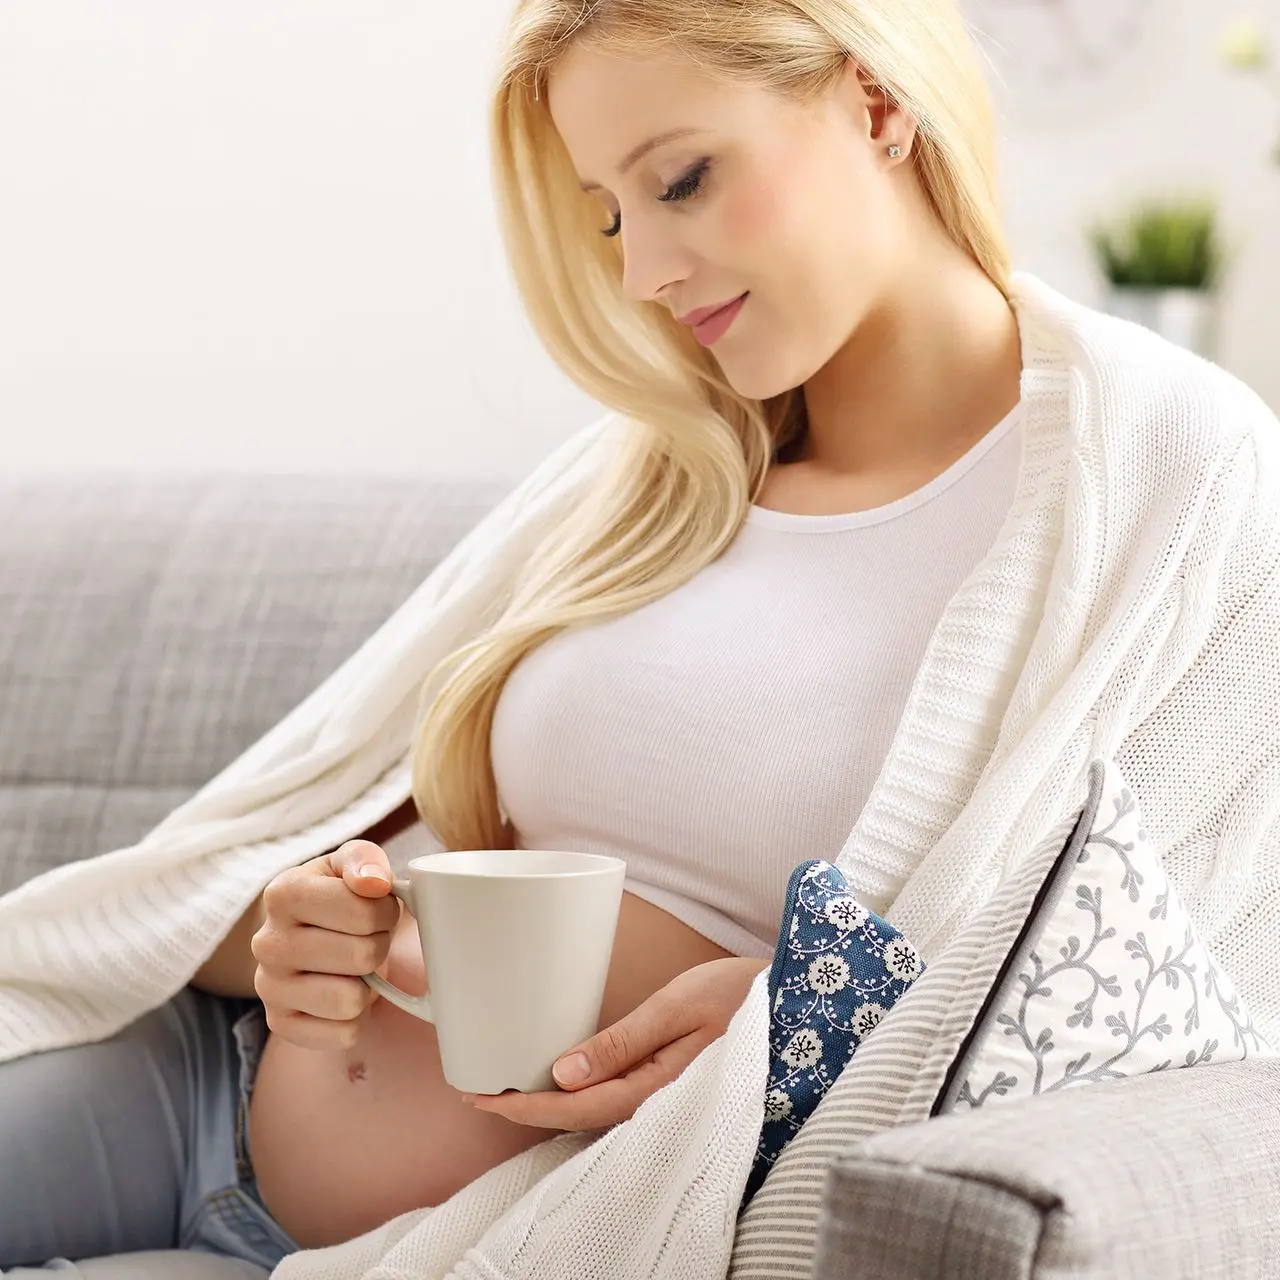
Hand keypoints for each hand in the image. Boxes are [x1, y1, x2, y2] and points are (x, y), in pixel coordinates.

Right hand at [251, 839, 400, 1049]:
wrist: (314, 934)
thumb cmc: (340, 895)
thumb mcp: (353, 863)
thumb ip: (365, 860)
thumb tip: (374, 882)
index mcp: (284, 892)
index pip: (364, 911)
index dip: (386, 911)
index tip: (379, 908)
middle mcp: (267, 942)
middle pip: (362, 955)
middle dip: (379, 945)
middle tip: (368, 938)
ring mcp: (268, 987)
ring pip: (351, 999)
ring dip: (368, 984)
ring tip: (354, 965)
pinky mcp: (281, 1024)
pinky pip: (343, 1033)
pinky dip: (356, 1017)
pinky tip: (342, 992)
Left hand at [463, 956, 768, 1130]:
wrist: (799, 1002)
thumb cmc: (742, 996)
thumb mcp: (678, 1007)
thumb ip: (621, 1043)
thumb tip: (561, 1074)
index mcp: (653, 1087)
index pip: (571, 1109)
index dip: (522, 1107)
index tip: (478, 1095)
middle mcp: (656, 1102)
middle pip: (576, 1117)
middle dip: (526, 1109)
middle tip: (478, 1090)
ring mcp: (666, 1096)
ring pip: (595, 1111)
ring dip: (550, 1103)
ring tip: (510, 1084)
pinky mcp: (674, 1083)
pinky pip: (617, 1099)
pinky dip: (580, 1094)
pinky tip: (565, 1079)